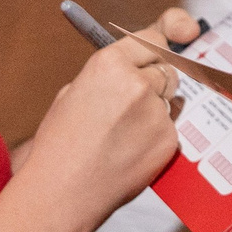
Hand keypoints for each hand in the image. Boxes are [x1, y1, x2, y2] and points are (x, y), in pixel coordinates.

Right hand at [30, 9, 200, 208]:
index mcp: (109, 63)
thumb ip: (110, 74)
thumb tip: (138, 66)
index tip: (168, 44)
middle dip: (155, 80)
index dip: (156, 46)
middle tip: (132, 102)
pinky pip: (171, 128)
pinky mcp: (168, 140)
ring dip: (156, 109)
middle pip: (167, 69)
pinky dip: (157, 137)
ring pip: (170, 100)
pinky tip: (130, 151)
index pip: (152, 39)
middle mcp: (137, 83)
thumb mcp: (74, 92)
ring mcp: (156, 113)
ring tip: (123, 133)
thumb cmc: (61, 144)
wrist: (63, 191)